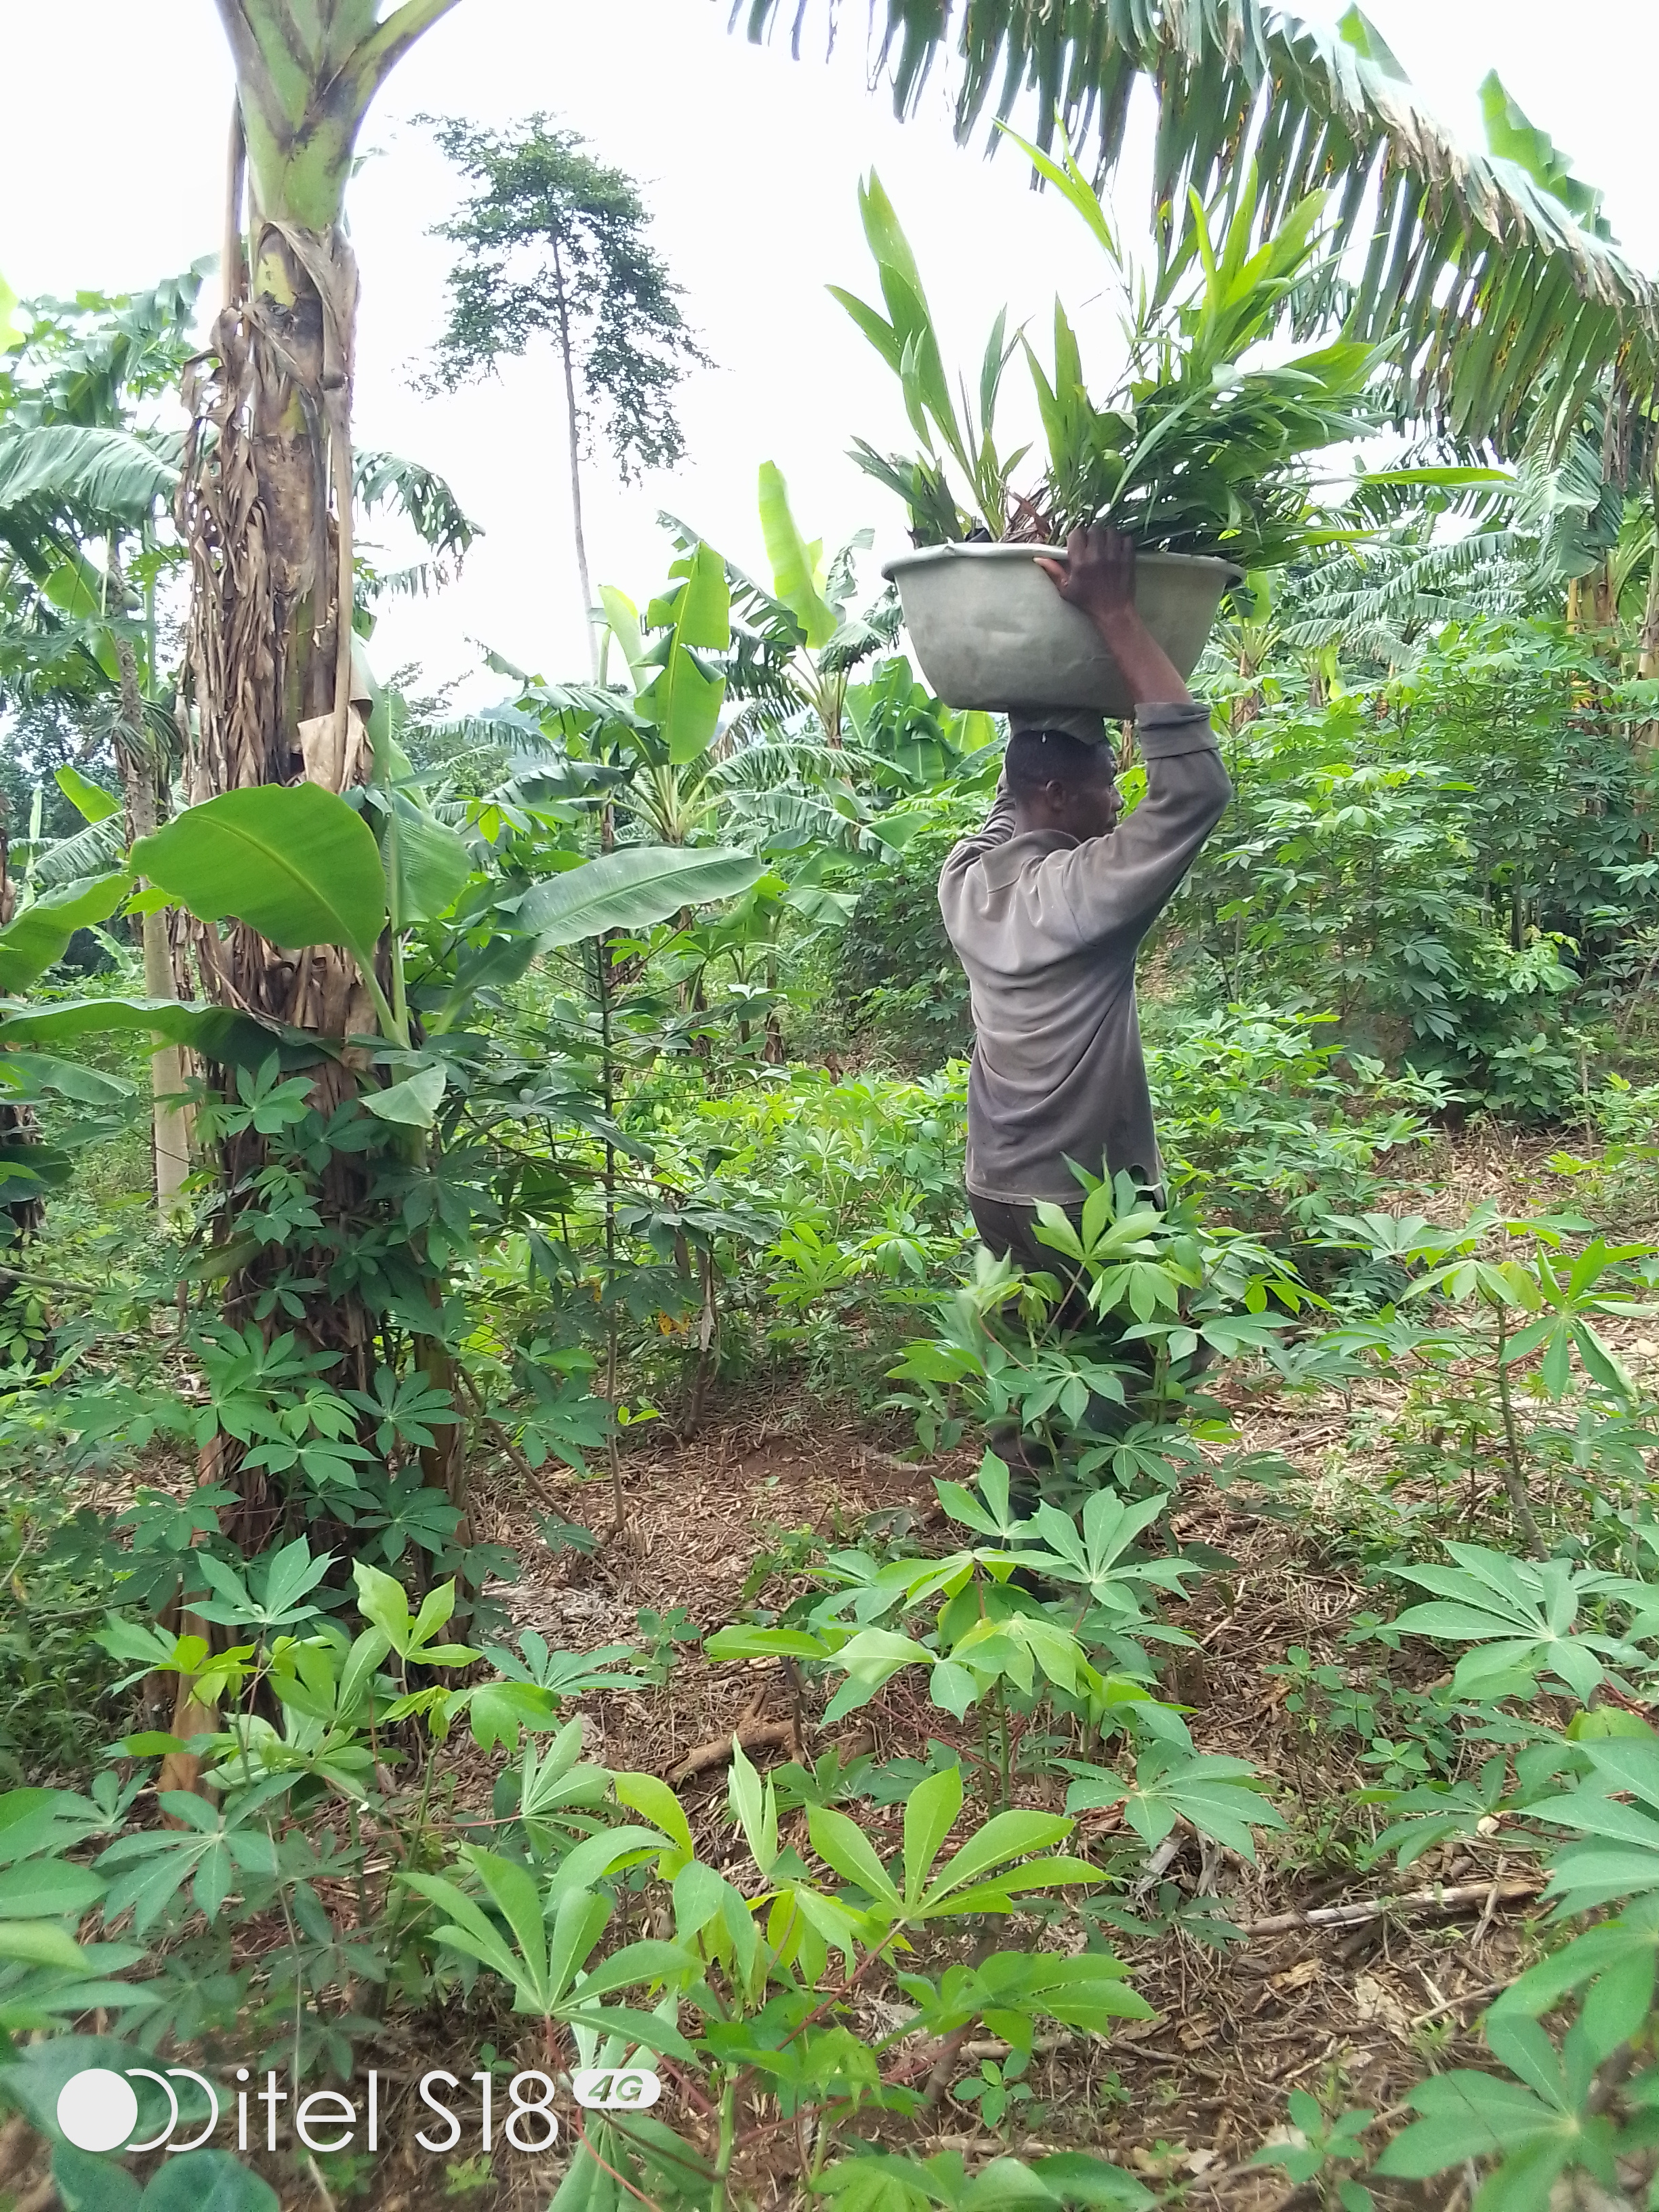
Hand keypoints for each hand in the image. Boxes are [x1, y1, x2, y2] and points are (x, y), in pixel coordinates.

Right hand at [1035, 523, 1191, 707]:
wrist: (1118, 622)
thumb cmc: (1090, 611)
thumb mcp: (1068, 595)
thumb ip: (1054, 574)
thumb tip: (1037, 557)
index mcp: (1079, 566)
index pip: (1076, 534)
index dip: (1077, 538)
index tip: (1077, 546)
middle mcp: (1098, 559)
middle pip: (1093, 528)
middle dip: (1092, 534)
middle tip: (1092, 545)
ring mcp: (1116, 560)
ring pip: (1112, 531)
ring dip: (1108, 536)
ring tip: (1105, 547)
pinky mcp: (1131, 562)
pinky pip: (1127, 540)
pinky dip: (1123, 543)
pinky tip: (1118, 551)